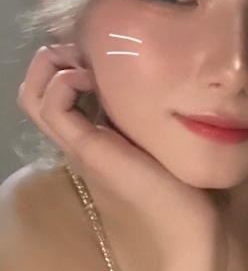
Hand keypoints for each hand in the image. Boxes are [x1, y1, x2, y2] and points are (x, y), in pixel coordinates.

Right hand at [17, 44, 221, 269]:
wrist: (191, 221)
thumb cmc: (188, 180)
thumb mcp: (164, 132)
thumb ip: (152, 108)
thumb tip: (155, 70)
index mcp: (96, 134)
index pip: (55, 90)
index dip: (68, 60)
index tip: (101, 50)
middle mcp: (80, 138)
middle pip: (34, 90)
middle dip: (53, 57)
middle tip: (88, 49)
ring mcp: (79, 144)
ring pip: (32, 95)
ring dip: (53, 66)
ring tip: (89, 62)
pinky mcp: (87, 148)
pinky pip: (51, 106)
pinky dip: (64, 82)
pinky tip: (94, 78)